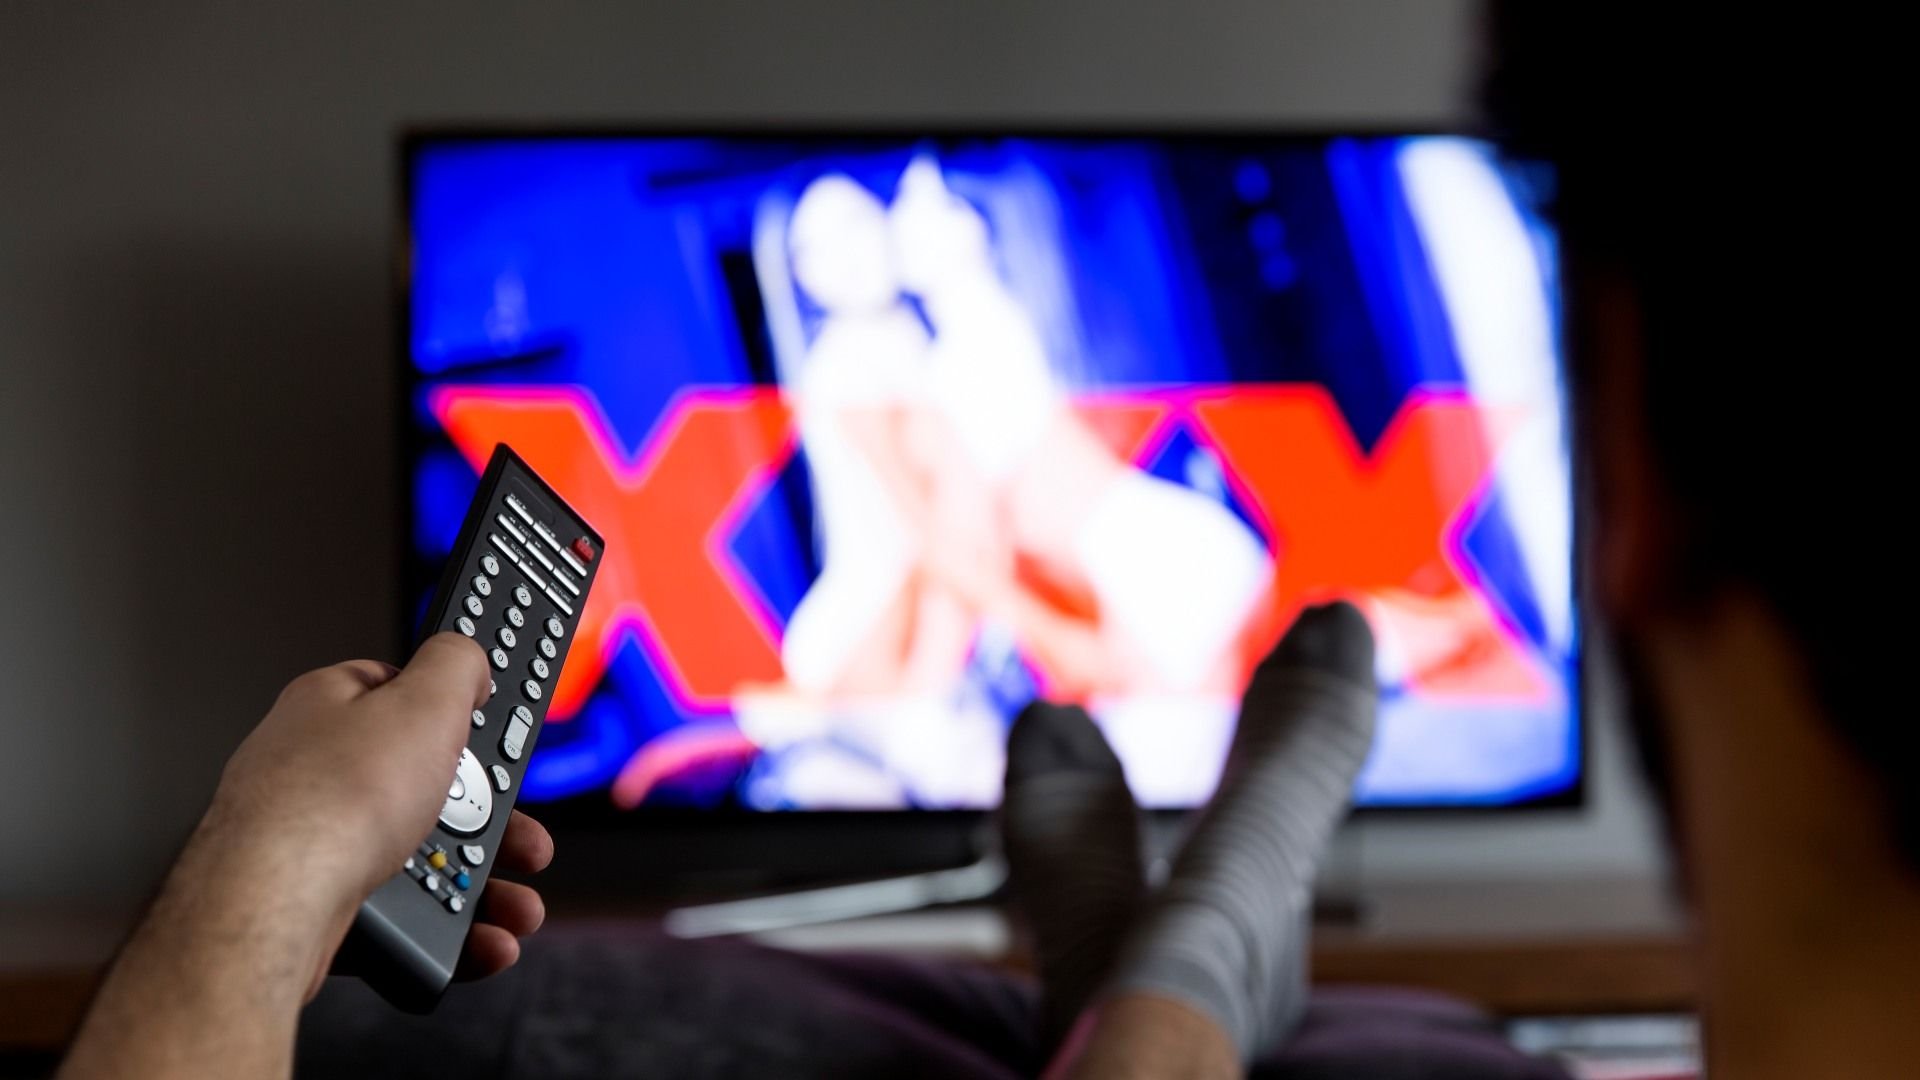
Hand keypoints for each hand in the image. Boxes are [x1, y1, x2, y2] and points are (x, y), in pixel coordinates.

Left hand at [201, 633, 552, 996]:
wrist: (270, 907)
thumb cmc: (330, 802)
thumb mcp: (424, 701)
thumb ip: (455, 664)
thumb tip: (466, 656)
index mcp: (331, 706)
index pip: (404, 692)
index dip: (459, 714)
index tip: (496, 735)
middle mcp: (314, 768)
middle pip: (421, 785)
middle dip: (485, 818)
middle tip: (521, 835)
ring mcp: (311, 839)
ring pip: (413, 856)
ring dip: (477, 882)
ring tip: (512, 903)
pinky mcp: (312, 900)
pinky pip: (394, 912)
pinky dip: (442, 928)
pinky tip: (472, 937)